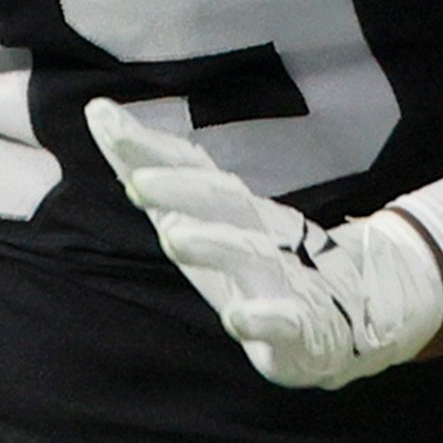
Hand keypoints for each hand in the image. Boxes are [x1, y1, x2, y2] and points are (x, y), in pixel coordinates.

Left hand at [87, 99, 442, 388]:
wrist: (343, 317)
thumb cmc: (255, 264)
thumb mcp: (199, 219)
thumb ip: (152, 176)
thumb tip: (99, 115)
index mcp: (234, 208)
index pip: (191, 168)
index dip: (151, 147)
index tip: (106, 121)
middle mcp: (260, 232)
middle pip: (224, 200)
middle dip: (182, 189)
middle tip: (138, 182)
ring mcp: (283, 277)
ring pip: (252, 254)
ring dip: (215, 243)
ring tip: (174, 238)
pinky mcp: (300, 326)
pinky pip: (286, 320)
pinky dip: (263, 319)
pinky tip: (237, 319)